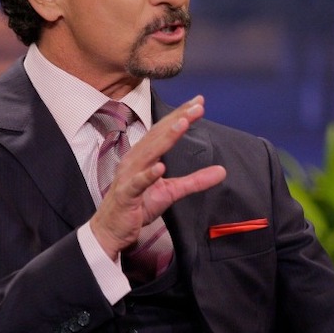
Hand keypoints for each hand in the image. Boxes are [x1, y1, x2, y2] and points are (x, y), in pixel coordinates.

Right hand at [90, 96, 226, 259]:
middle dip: (178, 119)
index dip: (181, 115)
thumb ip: (195, 180)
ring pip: (148, 153)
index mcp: (144, 155)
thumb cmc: (138, 206)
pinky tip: (160, 167)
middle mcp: (134, 160)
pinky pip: (137, 183)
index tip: (199, 102)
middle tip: (198, 105)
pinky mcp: (126, 195)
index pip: (164, 131)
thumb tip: (222, 171)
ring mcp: (128, 176)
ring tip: (182, 124)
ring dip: (165, 138)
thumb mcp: (171, 191)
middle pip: (158, 135)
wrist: (111, 230)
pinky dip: (147, 175)